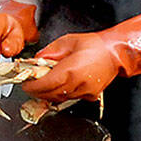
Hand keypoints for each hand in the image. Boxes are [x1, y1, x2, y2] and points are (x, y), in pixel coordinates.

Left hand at [22, 5, 140, 101]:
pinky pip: (70, 98)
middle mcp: (78, 84)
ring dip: (48, 93)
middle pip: (49, 95)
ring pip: (59, 99)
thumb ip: (49, 53)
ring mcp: (85, 92)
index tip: (25, 84)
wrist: (115, 52)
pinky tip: (60, 85)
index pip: (44, 85)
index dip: (31, 86)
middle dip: (37, 91)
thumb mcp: (66, 42)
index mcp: (70, 70)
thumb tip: (36, 61)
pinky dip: (61, 94)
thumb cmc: (94, 45)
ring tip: (44, 83)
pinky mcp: (90, 96)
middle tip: (30, 84)